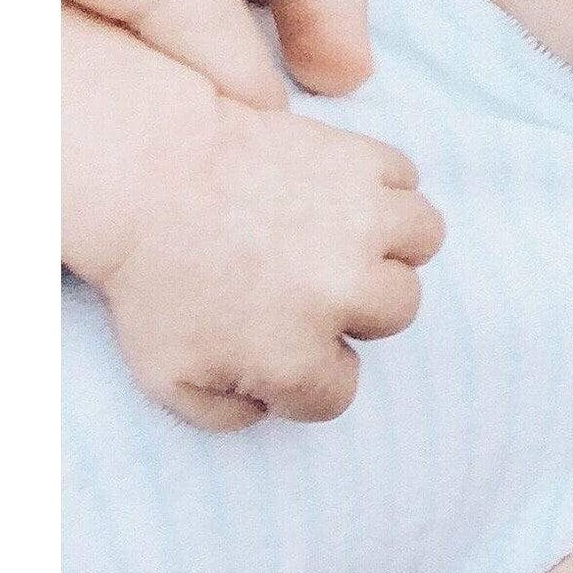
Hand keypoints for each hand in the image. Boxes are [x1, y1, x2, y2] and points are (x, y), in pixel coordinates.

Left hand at [65, 7, 442, 427]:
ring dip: (392, 244)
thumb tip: (271, 404)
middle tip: (316, 286)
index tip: (282, 347)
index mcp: (293, 356)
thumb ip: (226, 412)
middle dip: (360, 306)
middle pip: (399, 310)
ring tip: (350, 240)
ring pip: (424, 239)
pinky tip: (344, 197)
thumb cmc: (152, 281)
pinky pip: (407, 179)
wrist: (148, 178)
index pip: (340, 391)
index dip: (309, 375)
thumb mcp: (167, 377)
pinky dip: (386, 188)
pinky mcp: (362, 159)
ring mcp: (360, 218)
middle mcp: (341, 290)